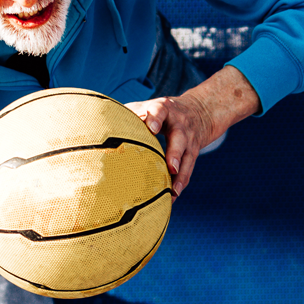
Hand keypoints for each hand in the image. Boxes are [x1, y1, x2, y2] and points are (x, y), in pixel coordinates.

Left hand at [125, 66, 258, 195]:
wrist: (199, 111)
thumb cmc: (162, 112)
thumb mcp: (149, 107)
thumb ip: (132, 113)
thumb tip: (104, 125)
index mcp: (164, 110)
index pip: (160, 112)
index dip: (156, 119)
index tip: (152, 128)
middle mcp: (180, 125)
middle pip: (179, 138)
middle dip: (175, 153)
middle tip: (172, 167)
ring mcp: (189, 140)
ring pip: (187, 158)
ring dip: (181, 175)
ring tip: (173, 192)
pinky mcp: (193, 154)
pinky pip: (188, 170)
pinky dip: (181, 183)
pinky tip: (172, 197)